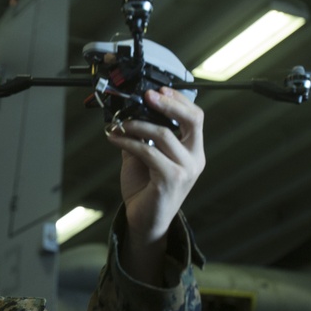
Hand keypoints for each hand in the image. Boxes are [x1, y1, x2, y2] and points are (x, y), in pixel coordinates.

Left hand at [106, 87, 204, 280]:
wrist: (144, 221)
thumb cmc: (146, 189)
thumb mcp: (144, 157)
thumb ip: (142, 135)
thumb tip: (129, 111)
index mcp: (193, 151)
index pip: (196, 117)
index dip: (179, 100)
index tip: (159, 89)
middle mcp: (195, 159)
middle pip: (192, 119)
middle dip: (168, 103)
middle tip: (146, 96)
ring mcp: (186, 170)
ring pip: (163, 134)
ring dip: (136, 125)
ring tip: (119, 124)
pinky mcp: (171, 179)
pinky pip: (147, 151)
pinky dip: (128, 141)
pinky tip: (115, 138)